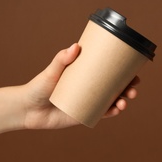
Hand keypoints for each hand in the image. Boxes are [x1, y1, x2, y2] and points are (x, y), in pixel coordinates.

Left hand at [20, 43, 140, 128]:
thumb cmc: (38, 87)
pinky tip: (117, 110)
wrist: (27, 109)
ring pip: (110, 101)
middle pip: (114, 87)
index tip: (135, 71)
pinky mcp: (83, 115)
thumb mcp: (51, 72)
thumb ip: (61, 59)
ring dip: (122, 101)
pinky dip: (111, 112)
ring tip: (125, 101)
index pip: (107, 72)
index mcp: (85, 75)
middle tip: (133, 88)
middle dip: (128, 88)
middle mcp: (89, 88)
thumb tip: (75, 46)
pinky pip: (101, 114)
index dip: (123, 72)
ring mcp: (87, 102)